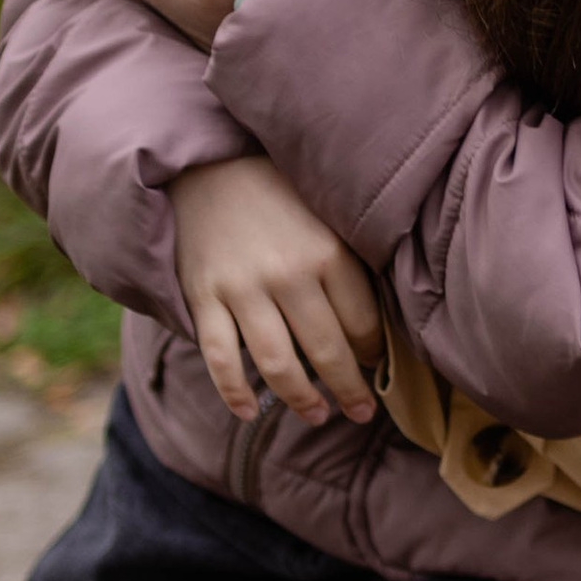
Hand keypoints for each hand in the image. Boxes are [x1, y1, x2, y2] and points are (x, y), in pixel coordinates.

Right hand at [173, 156, 382, 423]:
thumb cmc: (276, 193)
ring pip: (278, 365)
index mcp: (328, 252)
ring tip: (318, 416)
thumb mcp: (325, 216)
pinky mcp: (203, 297)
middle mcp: (288, 274)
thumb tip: (376, 326)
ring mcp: (243, 288)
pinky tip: (249, 412)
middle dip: (350, 391)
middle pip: (327, 352)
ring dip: (302, 400)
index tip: (377, 367)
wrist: (206, 164)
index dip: (374, 355)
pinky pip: (221, 358)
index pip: (363, 324)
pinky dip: (234, 392)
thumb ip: (349, 263)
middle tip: (361, 413)